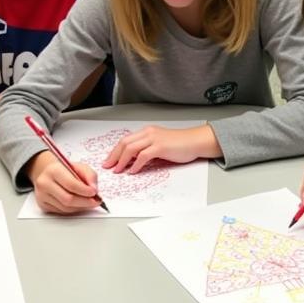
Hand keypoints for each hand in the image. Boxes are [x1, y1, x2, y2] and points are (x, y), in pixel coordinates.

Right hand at [28, 151, 102, 213]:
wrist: (49, 173)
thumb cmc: (66, 170)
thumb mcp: (80, 167)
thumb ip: (90, 176)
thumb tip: (94, 189)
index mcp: (54, 170)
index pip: (71, 184)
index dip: (85, 191)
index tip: (94, 193)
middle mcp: (45, 183)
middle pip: (68, 199)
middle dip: (85, 202)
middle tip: (95, 202)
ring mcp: (42, 195)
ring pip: (65, 208)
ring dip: (81, 207)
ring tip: (89, 203)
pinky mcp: (43, 205)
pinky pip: (62, 212)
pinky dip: (73, 210)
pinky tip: (79, 205)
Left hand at [103, 124, 220, 174]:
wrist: (195, 142)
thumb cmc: (181, 144)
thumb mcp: (160, 145)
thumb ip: (147, 150)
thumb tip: (134, 161)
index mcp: (147, 131)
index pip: (126, 140)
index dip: (115, 151)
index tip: (110, 160)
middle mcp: (148, 133)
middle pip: (124, 143)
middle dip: (114, 156)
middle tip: (108, 166)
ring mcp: (154, 139)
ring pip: (130, 149)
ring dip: (121, 161)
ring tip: (117, 170)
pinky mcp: (160, 147)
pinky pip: (142, 156)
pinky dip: (135, 164)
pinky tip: (132, 171)